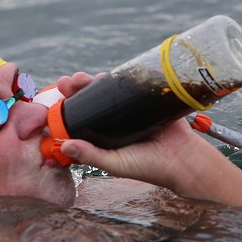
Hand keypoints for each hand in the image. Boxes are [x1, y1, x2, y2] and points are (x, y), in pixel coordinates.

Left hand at [50, 72, 241, 205]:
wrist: (184, 159)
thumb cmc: (149, 167)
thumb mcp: (116, 163)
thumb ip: (91, 155)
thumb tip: (64, 146)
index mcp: (104, 138)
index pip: (81, 120)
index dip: (68, 109)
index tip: (57, 100)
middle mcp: (115, 123)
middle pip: (91, 101)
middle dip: (77, 89)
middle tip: (66, 82)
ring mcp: (130, 110)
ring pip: (108, 91)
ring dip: (93, 81)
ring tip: (82, 77)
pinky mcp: (146, 99)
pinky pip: (130, 85)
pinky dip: (119, 77)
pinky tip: (108, 74)